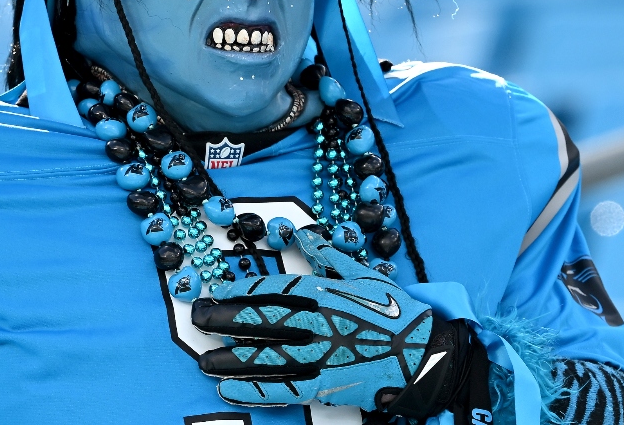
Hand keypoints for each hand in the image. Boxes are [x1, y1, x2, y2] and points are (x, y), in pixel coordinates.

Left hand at [191, 227, 454, 412]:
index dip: (242, 289)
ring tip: (204, 359)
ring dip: (232, 358)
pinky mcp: (327, 385)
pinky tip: (229, 389)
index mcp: (325, 292)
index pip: (274, 289)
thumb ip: (327, 254)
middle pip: (262, 321)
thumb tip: (300, 232)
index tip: (218, 289)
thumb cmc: (394, 311)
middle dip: (225, 319)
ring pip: (267, 356)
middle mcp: (318, 322)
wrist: (425, 354)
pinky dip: (254, 390)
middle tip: (197, 318)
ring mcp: (322, 356)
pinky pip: (284, 388)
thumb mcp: (363, 274)